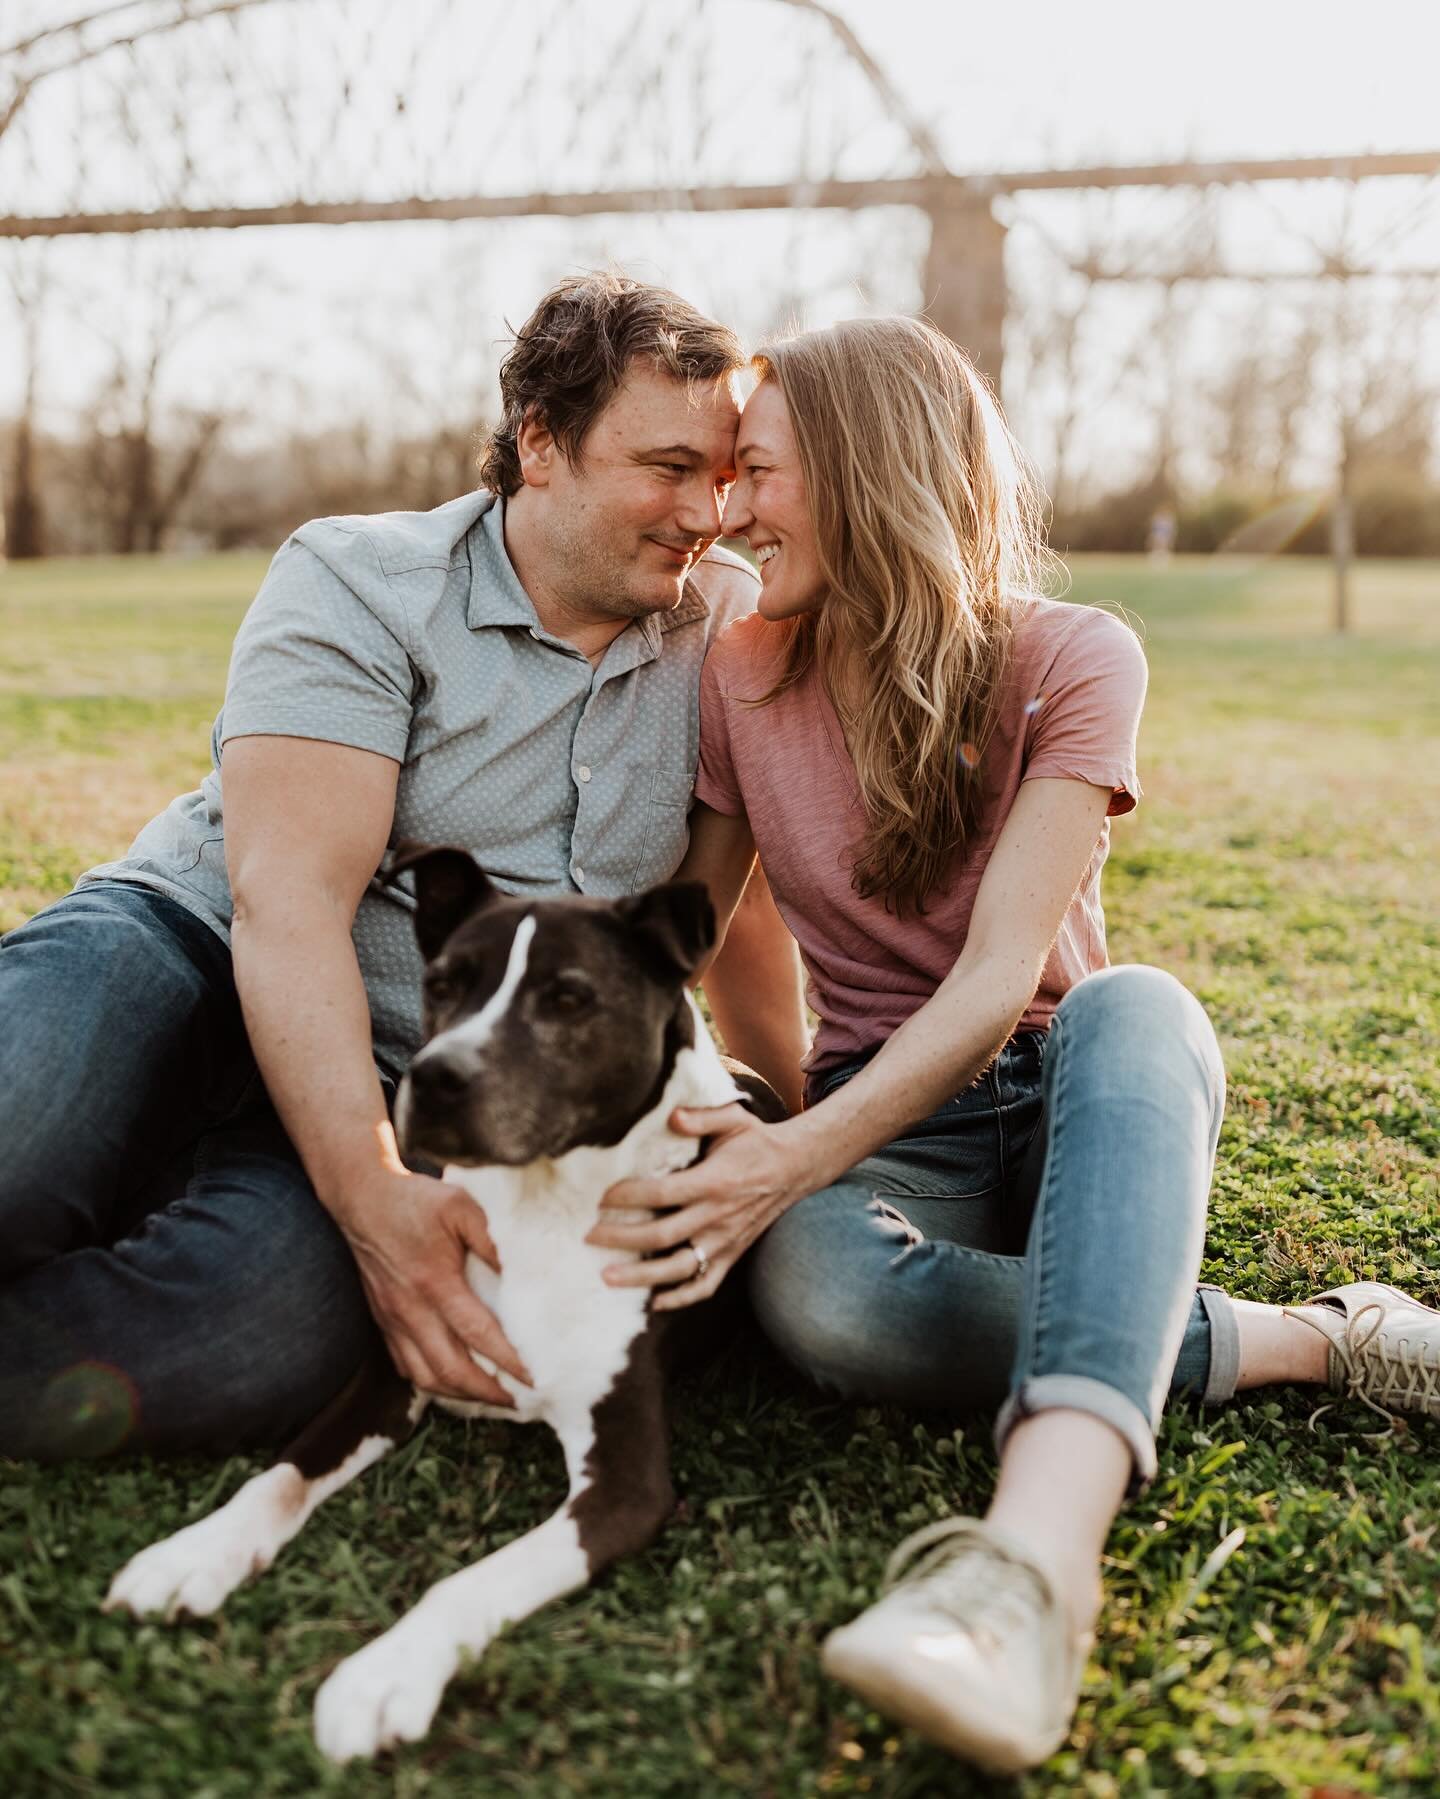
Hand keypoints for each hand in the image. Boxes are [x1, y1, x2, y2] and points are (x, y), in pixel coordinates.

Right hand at [333, 1169, 530, 1404]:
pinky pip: (405, 1366)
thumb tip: (526, 1271)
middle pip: (449, 1370)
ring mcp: (393, 1320)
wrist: (363, 1199)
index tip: (535, 1378)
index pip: (477, 1334)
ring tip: (491, 1397)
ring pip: (424, 1376)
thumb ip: (494, 1239)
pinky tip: (454, 1382)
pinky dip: (432, 1382)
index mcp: (435, 1282)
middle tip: (519, 1400)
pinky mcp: (383, 1322)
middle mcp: (411, 1310)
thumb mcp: (462, 1207)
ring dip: (460, 1394)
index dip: (508, 1361)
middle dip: (486, 1392)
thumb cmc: (417, 1201)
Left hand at [586, 1103, 809, 1309]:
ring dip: (641, 1277)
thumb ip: (702, 1117)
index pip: (662, 1194)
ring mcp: (725, 1241)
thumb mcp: (734, 1119)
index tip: (601, 1197)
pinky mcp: (732, 1256)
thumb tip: (671, 1116)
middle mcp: (718, 1216)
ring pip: (679, 1268)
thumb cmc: (756, 1141)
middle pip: (662, 1235)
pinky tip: (653, 1302)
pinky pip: (705, 1286)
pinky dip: (679, 1298)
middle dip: (621, 1237)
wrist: (796, 1168)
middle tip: (589, 1235)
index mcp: (714, 1181)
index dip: (628, 1197)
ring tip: (606, 1276)